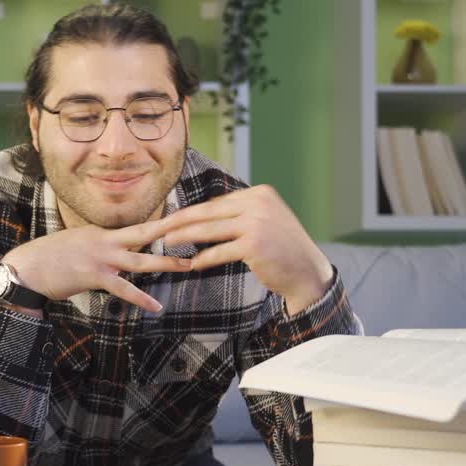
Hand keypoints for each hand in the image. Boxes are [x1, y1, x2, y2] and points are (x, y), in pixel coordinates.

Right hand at [0, 219, 191, 313]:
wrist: (26, 268)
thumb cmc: (50, 258)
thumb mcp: (79, 244)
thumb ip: (101, 246)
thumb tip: (118, 251)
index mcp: (102, 232)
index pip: (139, 225)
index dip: (163, 221)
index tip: (186, 216)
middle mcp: (105, 240)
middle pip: (145, 233)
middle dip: (172, 230)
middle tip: (198, 226)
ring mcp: (100, 258)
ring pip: (140, 260)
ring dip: (165, 263)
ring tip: (188, 265)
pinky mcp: (94, 276)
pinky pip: (123, 289)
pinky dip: (140, 299)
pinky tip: (156, 307)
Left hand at [159, 185, 333, 314]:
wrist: (307, 272)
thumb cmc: (282, 249)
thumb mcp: (265, 220)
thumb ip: (240, 214)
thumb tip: (204, 214)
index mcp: (260, 193)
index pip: (217, 203)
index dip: (192, 212)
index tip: (173, 219)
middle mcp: (258, 203)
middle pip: (208, 212)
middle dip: (180, 220)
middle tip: (158, 227)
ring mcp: (256, 223)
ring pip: (210, 230)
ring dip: (184, 237)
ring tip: (166, 242)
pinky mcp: (253, 244)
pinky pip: (220, 251)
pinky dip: (204, 258)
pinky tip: (192, 264)